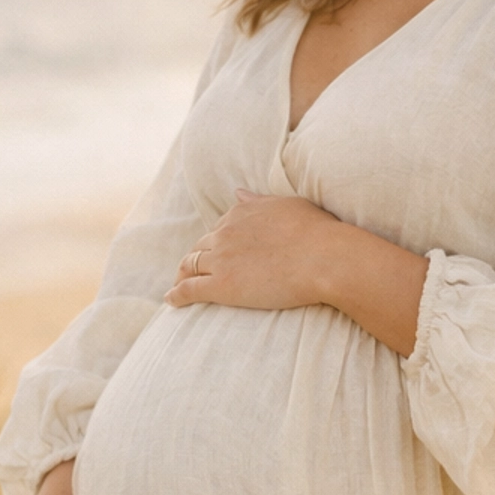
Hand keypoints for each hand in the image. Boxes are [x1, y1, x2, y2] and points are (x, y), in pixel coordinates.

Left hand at [166, 191, 340, 311]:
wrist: (324, 258)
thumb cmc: (316, 232)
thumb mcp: (287, 205)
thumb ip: (259, 201)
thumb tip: (238, 193)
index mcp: (241, 212)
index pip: (219, 228)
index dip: (213, 242)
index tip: (213, 252)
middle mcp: (226, 232)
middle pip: (200, 247)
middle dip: (192, 259)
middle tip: (189, 272)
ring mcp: (221, 258)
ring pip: (190, 266)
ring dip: (181, 276)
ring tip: (177, 286)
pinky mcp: (221, 285)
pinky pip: (189, 289)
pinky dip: (176, 295)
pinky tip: (170, 301)